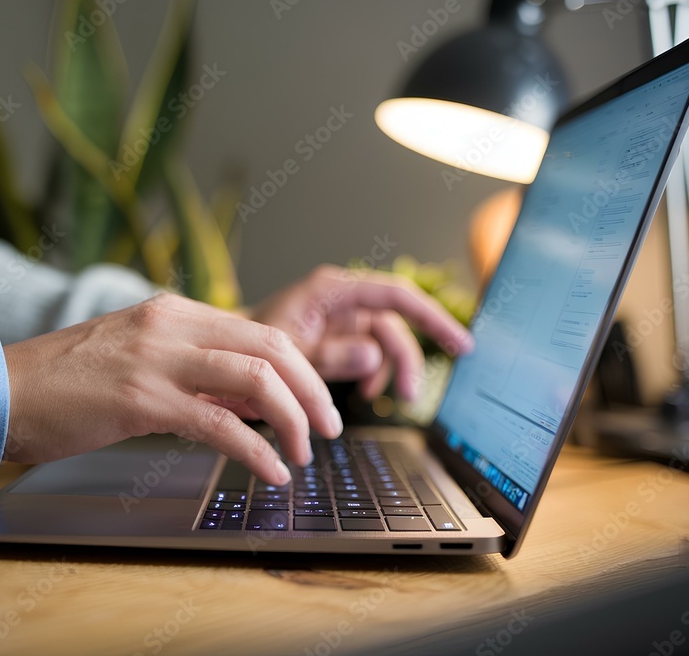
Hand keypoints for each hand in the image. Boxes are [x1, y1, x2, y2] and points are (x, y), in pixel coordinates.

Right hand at [1, 293, 343, 484]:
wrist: (2, 390)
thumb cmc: (66, 383)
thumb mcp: (140, 359)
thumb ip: (196, 372)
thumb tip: (253, 400)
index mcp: (174, 312)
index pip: (261, 332)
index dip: (302, 371)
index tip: (317, 405)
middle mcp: (171, 325)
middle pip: (272, 349)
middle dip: (313, 392)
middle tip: (330, 430)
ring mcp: (157, 359)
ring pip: (256, 380)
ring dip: (293, 421)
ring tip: (304, 455)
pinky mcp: (141, 400)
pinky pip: (219, 425)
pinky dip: (255, 451)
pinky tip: (270, 472)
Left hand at [250, 265, 473, 400]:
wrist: (228, 354)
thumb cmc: (250, 345)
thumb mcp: (289, 354)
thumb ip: (330, 355)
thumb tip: (373, 355)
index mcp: (331, 290)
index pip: (395, 295)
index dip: (432, 317)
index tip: (460, 342)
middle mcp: (341, 299)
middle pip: (394, 324)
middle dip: (406, 360)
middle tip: (411, 396)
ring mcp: (342, 318)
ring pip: (384, 342)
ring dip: (388, 372)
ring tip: (377, 398)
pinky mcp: (339, 336)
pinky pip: (369, 354)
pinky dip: (372, 374)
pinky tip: (364, 393)